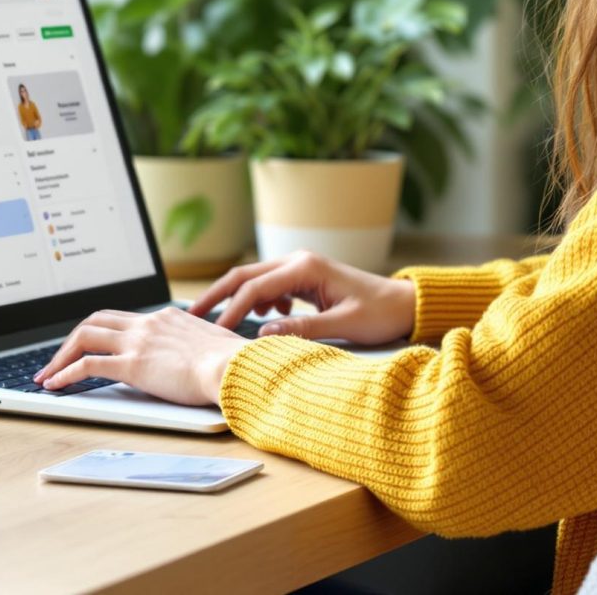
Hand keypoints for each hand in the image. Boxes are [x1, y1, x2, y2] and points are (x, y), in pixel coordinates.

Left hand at [34, 307, 249, 406]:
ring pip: (84, 337)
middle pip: (95, 321)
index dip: (99, 332)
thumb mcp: (211, 345)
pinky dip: (66, 374)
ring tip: (48, 375)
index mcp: (165, 317)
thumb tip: (198, 357)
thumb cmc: (232, 363)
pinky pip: (88, 365)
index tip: (88, 347)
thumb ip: (195, 346)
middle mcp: (147, 323)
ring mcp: (138, 342)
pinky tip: (56, 386)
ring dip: (61, 356)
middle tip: (57, 359)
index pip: (121, 318)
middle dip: (71, 340)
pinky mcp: (133, 364)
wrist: (234, 367)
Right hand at [186, 249, 416, 345]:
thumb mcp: (343, 325)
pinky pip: (269, 286)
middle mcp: (298, 261)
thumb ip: (303, 329)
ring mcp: (300, 267)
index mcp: (305, 268)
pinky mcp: (304, 278)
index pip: (255, 289)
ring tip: (218, 320)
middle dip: (217, 295)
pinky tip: (264, 319)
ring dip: (234, 298)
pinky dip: (257, 301)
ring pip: (254, 280)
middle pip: (245, 276)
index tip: (216, 332)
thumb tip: (264, 335)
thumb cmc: (379, 313)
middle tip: (192, 315)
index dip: (231, 310)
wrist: (404, 303)